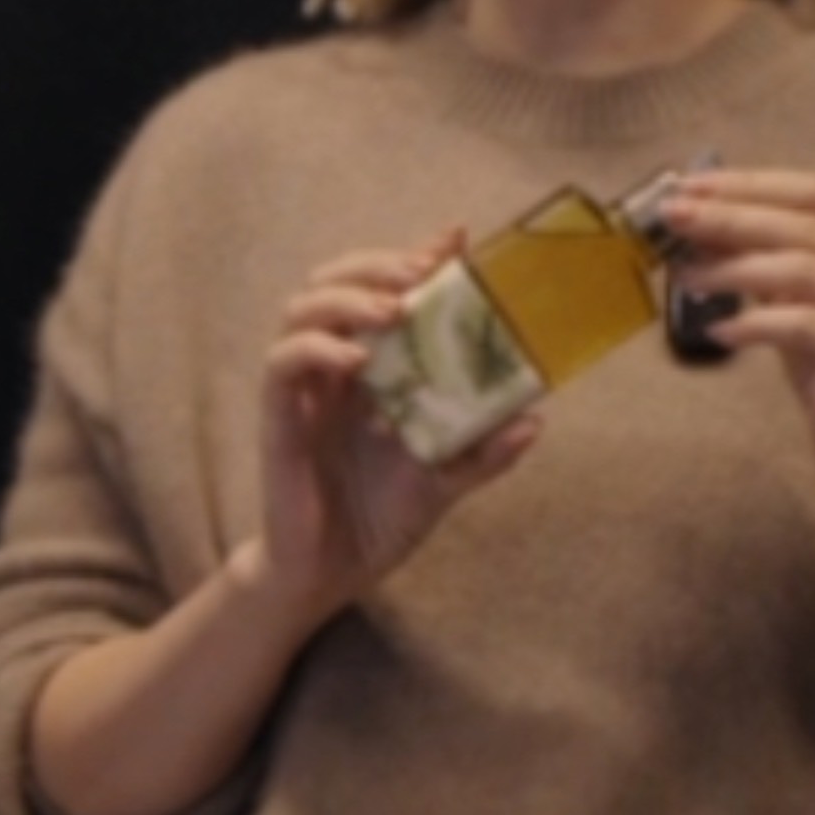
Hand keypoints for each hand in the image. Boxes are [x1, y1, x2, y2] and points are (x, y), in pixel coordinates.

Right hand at [255, 241, 542, 623]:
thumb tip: (535, 420)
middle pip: (333, 280)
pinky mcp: (278, 418)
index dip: (411, 254)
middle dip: (375, 263)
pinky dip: (315, 348)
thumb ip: (483, 451)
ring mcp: (301, 389)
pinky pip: (282, 364)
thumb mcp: (445, 480)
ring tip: (392, 308)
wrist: (332, 575)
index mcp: (370, 368)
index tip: (453, 239)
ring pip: (301, 308)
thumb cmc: (379, 519)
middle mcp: (332, 367)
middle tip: (420, 272)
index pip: (382, 289)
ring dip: (347, 296)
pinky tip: (356, 359)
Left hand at [649, 163, 814, 491]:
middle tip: (675, 217)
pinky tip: (719, 330)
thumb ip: (760, 254)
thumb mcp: (791, 296)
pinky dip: (756, 323)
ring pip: (806, 270)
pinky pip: (806, 325)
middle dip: (733, 217)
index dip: (752, 184)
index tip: (690, 185)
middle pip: (807, 225)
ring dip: (735, 268)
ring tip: (686, 276)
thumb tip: (696, 212)